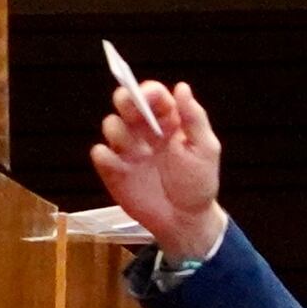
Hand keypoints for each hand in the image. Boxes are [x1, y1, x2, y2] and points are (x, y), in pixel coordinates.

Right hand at [93, 74, 227, 262]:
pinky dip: (104, 154)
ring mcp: (128, 150)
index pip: (153, 96)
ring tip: (134, 148)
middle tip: (133, 112)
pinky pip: (100, 154)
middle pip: (127, 104)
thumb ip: (195, 119)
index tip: (148, 96)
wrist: (185, 220)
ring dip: (118, 129)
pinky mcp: (114, 170)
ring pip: (111, 125)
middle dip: (126, 101)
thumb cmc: (198, 183)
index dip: (148, 91)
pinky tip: (119, 163)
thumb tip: (182, 87)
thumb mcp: (206, 149)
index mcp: (168, 121)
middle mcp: (145, 131)